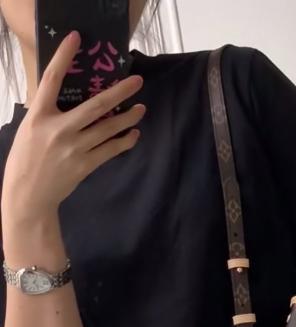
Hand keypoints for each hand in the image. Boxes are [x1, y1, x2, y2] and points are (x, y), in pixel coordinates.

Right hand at [1, 30, 145, 222]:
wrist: (29, 194)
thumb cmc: (28, 158)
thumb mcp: (30, 128)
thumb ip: (48, 113)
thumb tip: (70, 98)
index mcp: (39, 115)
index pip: (51, 79)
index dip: (63, 56)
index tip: (75, 38)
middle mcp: (58, 129)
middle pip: (95, 105)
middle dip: (119, 91)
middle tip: (137, 81)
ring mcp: (74, 148)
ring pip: (108, 128)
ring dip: (128, 117)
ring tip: (141, 108)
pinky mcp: (85, 164)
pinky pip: (110, 150)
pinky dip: (124, 141)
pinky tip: (134, 133)